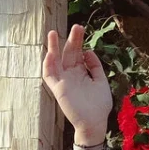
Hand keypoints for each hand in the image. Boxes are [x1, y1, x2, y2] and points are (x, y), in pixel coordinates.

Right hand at [43, 25, 114, 144]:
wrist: (94, 123)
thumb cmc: (99, 105)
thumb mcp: (101, 81)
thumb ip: (95, 66)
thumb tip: (88, 51)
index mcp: (81, 72)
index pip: (77, 52)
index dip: (78, 41)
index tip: (81, 29)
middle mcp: (71, 74)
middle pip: (68, 53)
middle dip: (71, 40)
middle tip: (76, 26)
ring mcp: (63, 81)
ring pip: (55, 61)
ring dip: (52, 48)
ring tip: (52, 33)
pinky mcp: (57, 89)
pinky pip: (49, 76)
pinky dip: (47, 65)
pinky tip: (49, 54)